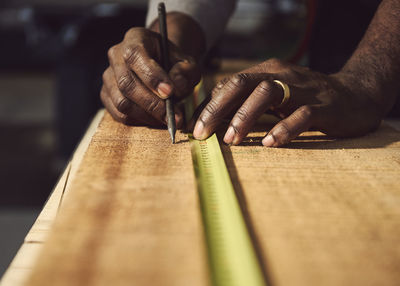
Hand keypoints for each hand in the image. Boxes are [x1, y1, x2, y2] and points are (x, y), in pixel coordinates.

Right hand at [101, 27, 200, 126]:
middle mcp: (116, 55)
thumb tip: (176, 87)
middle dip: (152, 103)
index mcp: (135, 38)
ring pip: (121, 102)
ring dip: (146, 115)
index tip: (170, 93)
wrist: (163, 68)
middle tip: (173, 115)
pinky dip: (139, 121)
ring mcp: (109, 76)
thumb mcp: (188, 63)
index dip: (151, 76)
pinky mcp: (107, 95)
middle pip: (126, 83)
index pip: (135, 56)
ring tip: (167, 119)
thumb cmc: (175, 64)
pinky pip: (118, 114)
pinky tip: (155, 120)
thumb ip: (186, 72)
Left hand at [192, 58, 380, 146]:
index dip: (209, 105)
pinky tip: (269, 143)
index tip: (194, 127)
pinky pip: (301, 115)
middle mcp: (282, 75)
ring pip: (268, 93)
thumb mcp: (275, 97)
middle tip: (202, 133)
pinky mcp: (324, 107)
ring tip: (231, 140)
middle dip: (218, 108)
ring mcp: (303, 90)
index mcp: (267, 72)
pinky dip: (283, 129)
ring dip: (245, 117)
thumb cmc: (307, 100)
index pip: (230, 84)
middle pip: (242, 83)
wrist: (356, 95)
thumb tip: (214, 121)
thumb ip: (249, 104)